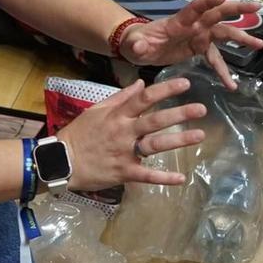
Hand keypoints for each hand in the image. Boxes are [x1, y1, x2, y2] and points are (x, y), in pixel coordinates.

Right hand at [56, 77, 207, 189]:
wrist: (60, 161)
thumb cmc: (79, 134)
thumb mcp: (96, 110)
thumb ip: (120, 97)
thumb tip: (140, 84)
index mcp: (117, 115)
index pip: (144, 98)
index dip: (165, 90)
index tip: (186, 84)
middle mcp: (123, 131)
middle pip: (155, 120)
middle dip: (179, 113)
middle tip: (201, 109)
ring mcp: (124, 152)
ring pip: (155, 145)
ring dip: (178, 140)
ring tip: (199, 136)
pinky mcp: (123, 172)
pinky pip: (146, 175)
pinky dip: (163, 178)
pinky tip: (181, 178)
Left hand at [118, 0, 262, 88]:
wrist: (139, 48)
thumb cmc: (137, 42)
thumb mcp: (135, 45)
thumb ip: (138, 44)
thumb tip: (140, 45)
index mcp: (179, 22)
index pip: (195, 8)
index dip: (208, 3)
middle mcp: (193, 26)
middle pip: (218, 15)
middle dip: (236, 10)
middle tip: (256, 8)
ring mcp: (199, 37)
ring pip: (224, 35)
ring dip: (242, 39)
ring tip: (260, 45)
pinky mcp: (199, 49)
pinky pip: (216, 59)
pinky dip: (224, 72)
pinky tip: (232, 85)